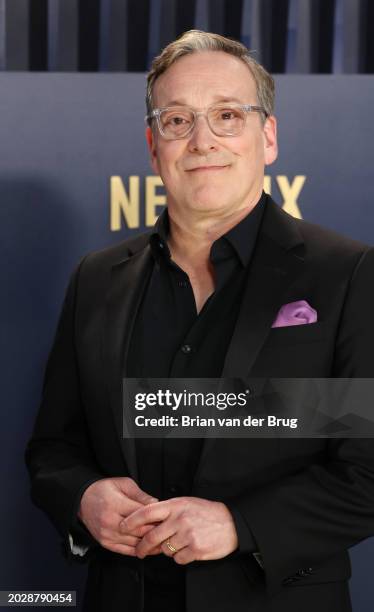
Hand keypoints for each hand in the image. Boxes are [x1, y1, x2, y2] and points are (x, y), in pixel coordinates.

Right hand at [78, 477, 159, 555]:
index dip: (156, 517)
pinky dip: (138, 550)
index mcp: (115, 504)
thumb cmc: (104, 489)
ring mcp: (107, 535)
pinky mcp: (105, 543)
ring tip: (161, 538)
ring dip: (149, 543)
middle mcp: (110, 522)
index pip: (141, 515)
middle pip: (139, 531)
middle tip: (167, 529)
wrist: (82, 500)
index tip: (166, 517)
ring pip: (134, 543)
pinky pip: (126, 551)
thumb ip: (140, 494)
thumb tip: (156, 502)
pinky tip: (148, 546)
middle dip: (155, 531)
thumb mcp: (123, 483)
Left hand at [120, 496, 237, 563]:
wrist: (230, 523)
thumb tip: (147, 520)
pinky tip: (187, 549)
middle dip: (142, 547)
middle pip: (151, 536)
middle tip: (139, 551)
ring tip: (176, 543)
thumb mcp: (185, 503)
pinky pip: (177, 559)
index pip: (147, 512)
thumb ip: (167, 510)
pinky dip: (179, 557)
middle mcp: (179, 519)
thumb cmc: (206, 512)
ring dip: (166, 550)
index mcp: (175, 506)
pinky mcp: (195, 549)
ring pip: (164, 549)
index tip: (122, 526)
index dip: (131, 520)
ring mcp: (187, 535)